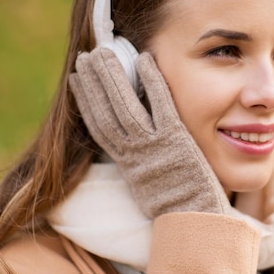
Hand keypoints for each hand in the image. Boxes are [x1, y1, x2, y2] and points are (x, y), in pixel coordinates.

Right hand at [68, 48, 229, 217]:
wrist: (196, 222)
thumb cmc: (178, 208)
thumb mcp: (149, 189)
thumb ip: (142, 168)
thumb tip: (136, 158)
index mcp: (127, 164)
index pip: (99, 127)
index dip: (86, 101)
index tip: (77, 80)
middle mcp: (134, 153)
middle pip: (106, 111)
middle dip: (94, 82)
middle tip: (87, 55)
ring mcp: (154, 146)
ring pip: (125, 106)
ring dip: (112, 77)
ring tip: (104, 51)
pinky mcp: (177, 140)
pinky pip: (161, 105)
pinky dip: (151, 82)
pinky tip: (145, 59)